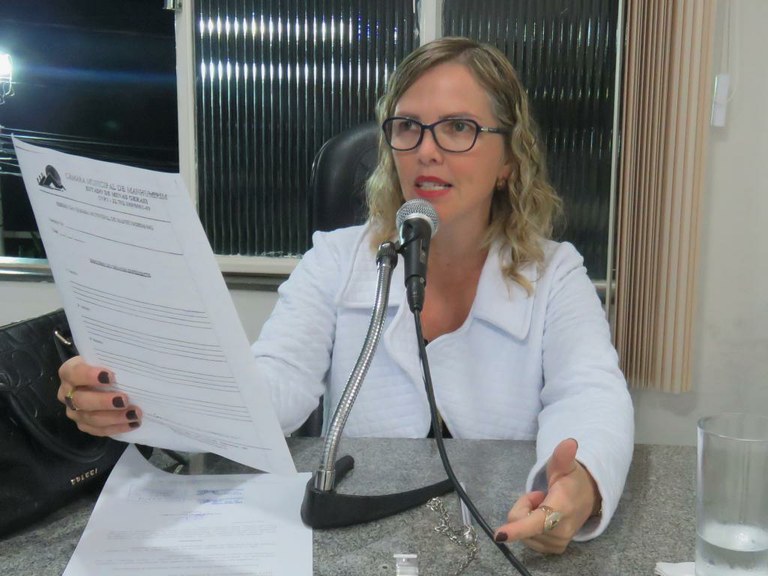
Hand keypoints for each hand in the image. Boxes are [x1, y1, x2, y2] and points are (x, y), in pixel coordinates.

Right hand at [57, 356, 141, 435]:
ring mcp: (74, 411)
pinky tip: (132, 424)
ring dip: (114, 418)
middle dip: (104, 402)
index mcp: (69, 372)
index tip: (110, 376)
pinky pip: (98, 430)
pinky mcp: (83, 424)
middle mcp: (66, 393)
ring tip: (134, 414)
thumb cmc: (104, 364)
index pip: (74, 373)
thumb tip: (135, 363)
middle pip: (81, 400)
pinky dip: (116, 428)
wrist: (98, 376)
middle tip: (125, 400)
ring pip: (90, 418)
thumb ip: (113, 360)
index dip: (89, 376)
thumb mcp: (105, 358)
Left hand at [493, 438, 599, 553]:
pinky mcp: (554, 549)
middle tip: (540, 495)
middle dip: (524, 505)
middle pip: (520, 520)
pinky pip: (528, 540)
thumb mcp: (566, 465)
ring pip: (522, 531)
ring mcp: (558, 542)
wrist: (588, 499)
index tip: (499, 535)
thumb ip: (562, 456)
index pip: (537, 521)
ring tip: (543, 504)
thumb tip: (569, 443)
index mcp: (562, 507)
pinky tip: (543, 516)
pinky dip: (530, 528)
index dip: (518, 529)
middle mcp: (561, 529)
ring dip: (527, 516)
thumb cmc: (571, 480)